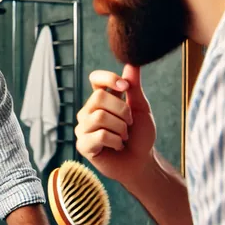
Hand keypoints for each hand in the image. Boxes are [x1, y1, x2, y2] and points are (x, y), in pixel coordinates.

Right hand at [75, 65, 155, 183]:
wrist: (142, 162)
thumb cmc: (140, 136)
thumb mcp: (140, 108)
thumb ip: (134, 87)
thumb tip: (132, 62)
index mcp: (101, 100)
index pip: (95, 79)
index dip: (108, 78)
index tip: (125, 87)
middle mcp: (88, 112)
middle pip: (99, 98)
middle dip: (122, 111)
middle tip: (129, 124)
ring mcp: (83, 129)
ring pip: (99, 117)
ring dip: (121, 128)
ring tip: (124, 137)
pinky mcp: (83, 146)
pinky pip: (98, 135)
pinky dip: (115, 141)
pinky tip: (117, 146)